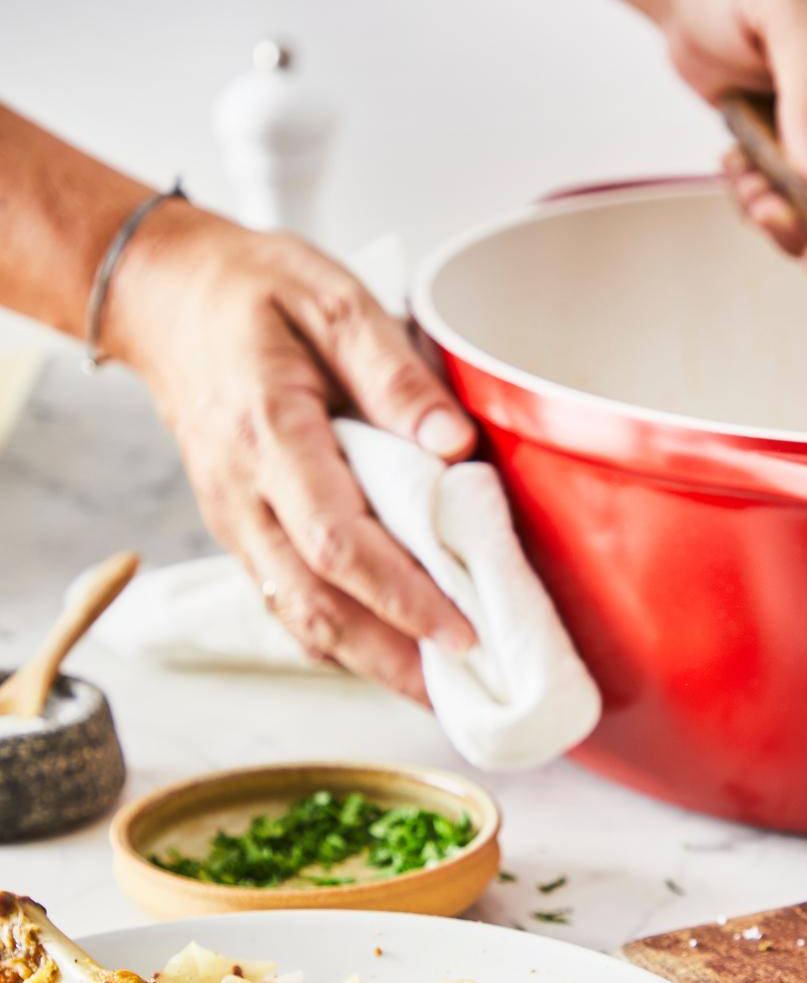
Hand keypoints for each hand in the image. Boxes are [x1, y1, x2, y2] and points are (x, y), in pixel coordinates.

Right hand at [103, 202, 475, 701]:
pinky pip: (284, 601)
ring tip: (437, 690)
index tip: (462, 630)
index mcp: (272, 434)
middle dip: (392, 655)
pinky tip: (383, 658)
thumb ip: (395, 373)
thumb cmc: (255, 292)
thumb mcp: (333, 298)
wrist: (164, 297)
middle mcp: (244, 493)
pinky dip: (334, 641)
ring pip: (297, 615)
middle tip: (465, 687)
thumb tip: (452, 447)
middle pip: (316, 603)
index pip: (337, 542)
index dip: (401, 596)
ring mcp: (235, 520)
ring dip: (367, 662)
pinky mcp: (239, 531)